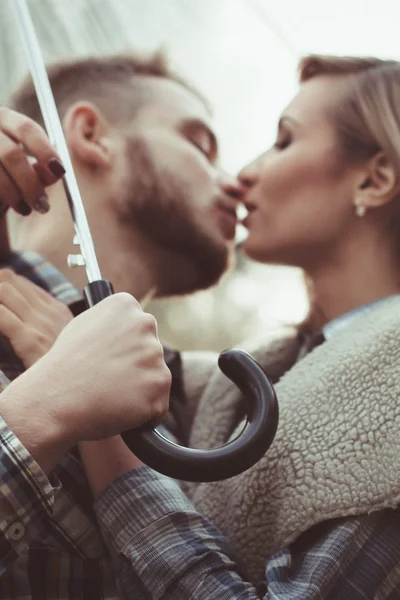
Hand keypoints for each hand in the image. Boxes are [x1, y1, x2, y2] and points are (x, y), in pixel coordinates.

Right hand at [0, 107, 64, 215]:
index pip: (26, 129)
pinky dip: (3, 200)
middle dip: (31, 183)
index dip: (45, 151)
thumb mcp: (26, 163)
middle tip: (44, 205)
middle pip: (11, 155)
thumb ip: (41, 167)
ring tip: (26, 209)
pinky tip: (10, 206)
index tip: (60, 172)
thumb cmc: (9, 169)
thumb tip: (54, 173)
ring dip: (15, 196)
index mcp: (4, 118)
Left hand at [0, 269, 72, 367]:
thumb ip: (44, 324)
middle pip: (9, 279)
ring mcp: (40, 325)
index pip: (20, 282)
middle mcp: (48, 312)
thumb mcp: (62, 340)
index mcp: (56, 309)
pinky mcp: (30, 340)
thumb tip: (18, 312)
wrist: (76, 384)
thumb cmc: (66, 369)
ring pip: (4, 290)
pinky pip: (2, 316)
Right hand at [3, 293, 170, 448]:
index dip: (125, 348)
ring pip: (156, 377)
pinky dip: (144, 413)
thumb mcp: (83, 326)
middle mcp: (144, 323)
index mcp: (125, 305)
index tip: (108, 358)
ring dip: (140, 390)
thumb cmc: (63, 366)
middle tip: (108, 379)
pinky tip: (119, 409)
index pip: (141, 327)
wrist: (54, 400)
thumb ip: (112, 322)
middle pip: (151, 351)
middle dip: (136, 367)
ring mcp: (154, 354)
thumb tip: (131, 323)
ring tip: (110, 395)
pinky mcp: (159, 383)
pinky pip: (159, 404)